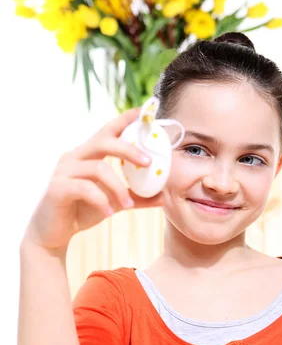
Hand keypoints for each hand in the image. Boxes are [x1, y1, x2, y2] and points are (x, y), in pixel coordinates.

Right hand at [23, 108, 163, 253]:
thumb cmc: (82, 211)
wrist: (53, 233)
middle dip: (129, 149)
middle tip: (149, 162)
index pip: (108, 130)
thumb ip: (136, 198)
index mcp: (88, 155)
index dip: (125, 119)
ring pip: (98, 168)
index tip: (145, 111)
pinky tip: (109, 212)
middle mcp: (74, 157)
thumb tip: (163, 196)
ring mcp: (64, 171)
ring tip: (127, 205)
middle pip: (103, 141)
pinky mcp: (57, 188)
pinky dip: (101, 200)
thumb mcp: (114, 202)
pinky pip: (85, 188)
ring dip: (118, 187)